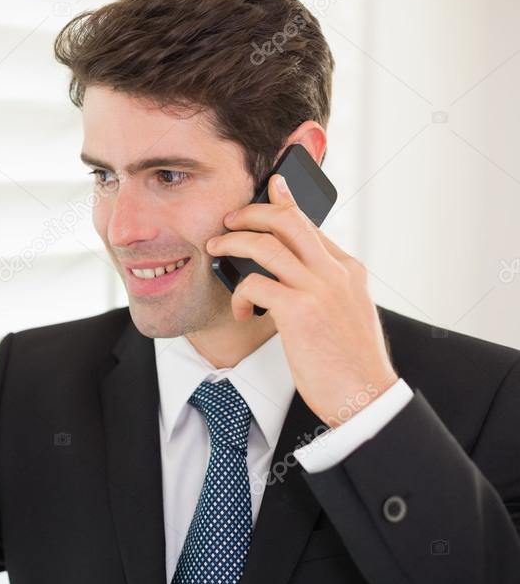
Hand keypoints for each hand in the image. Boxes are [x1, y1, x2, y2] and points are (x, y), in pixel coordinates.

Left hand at [205, 173, 398, 426]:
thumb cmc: (350, 362)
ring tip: (216, 250)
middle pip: (289, 221)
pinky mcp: (301, 311)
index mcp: (349, 271)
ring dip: (233, 242)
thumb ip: (326, 287)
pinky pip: (255, 284)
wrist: (367, 397)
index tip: (271, 187)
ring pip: (266, 244)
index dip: (286, 204)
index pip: (311, 225)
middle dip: (251, 213)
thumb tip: (296, 273)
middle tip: (228, 220)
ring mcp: (319, 289)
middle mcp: (336, 273)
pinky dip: (240, 293)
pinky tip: (241, 310)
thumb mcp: (347, 313)